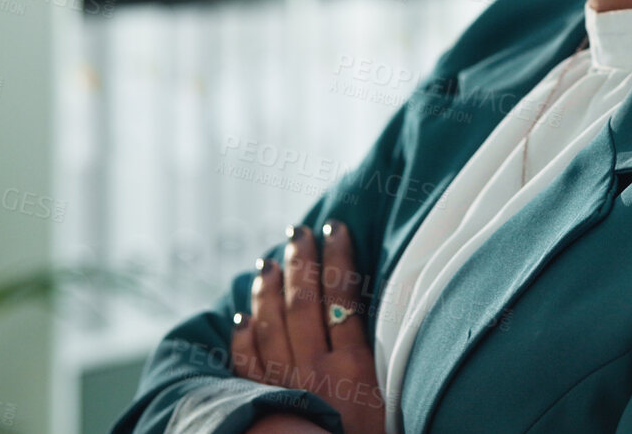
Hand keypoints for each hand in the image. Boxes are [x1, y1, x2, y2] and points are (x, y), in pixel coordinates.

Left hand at [232, 219, 388, 433]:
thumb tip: (366, 316)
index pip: (344, 295)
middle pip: (304, 300)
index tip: (336, 226)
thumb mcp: (390, 401)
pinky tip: (241, 316)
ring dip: (268, 288)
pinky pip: (245, 364)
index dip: (338, 256)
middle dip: (302, 259)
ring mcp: (284, 386)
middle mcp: (315, 370)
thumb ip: (376, 360)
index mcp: (354, 367)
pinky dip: (241, 336)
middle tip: (298, 229)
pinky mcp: (260, 405)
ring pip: (269, 323)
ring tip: (268, 261)